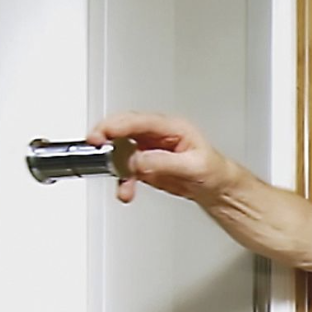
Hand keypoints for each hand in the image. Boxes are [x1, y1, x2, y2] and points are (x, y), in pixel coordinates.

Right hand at [87, 111, 231, 204]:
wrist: (217, 189)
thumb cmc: (213, 171)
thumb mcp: (192, 166)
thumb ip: (163, 162)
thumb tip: (137, 160)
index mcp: (171, 127)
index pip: (138, 121)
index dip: (116, 125)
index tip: (102, 134)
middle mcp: (157, 135)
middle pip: (124, 130)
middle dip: (106, 139)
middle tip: (94, 147)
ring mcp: (149, 149)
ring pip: (121, 151)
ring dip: (114, 166)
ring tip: (121, 184)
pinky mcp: (145, 165)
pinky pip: (126, 169)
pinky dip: (122, 181)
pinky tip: (126, 190)